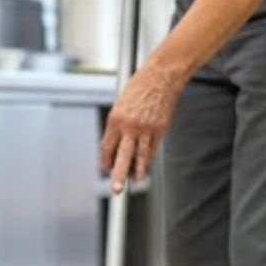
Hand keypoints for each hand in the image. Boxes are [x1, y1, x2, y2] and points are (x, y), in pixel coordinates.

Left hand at [100, 63, 181, 191]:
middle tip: (116, 189)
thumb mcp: (121, 104)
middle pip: (123, 156)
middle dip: (118, 174)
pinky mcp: (160, 129)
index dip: (105, 160)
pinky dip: (148, 158)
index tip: (104, 168)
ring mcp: (147, 129)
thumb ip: (117, 125)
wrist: (161, 76)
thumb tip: (115, 144)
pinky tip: (145, 166)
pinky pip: (152, 148)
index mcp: (116, 119)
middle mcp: (130, 126)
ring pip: (141, 156)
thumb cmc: (139, 87)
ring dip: (137, 171)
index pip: (107, 146)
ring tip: (135, 182)